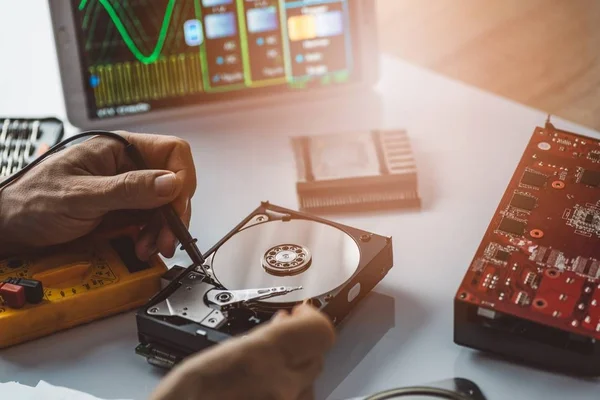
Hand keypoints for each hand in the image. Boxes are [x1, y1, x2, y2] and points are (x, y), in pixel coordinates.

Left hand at [0, 131, 195, 259]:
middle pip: (173, 184)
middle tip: (168, 236)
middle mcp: (127, 167)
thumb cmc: (31, 201)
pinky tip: (143, 246)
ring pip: (165, 206)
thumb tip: (170, 182)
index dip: (181, 177)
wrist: (9, 229)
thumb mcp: (81, 196)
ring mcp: (126, 190)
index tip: (176, 204)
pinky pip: (151, 222)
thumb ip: (127, 189)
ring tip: (150, 247)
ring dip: (164, 229)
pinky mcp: (123, 211)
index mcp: (119, 149)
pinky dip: (152, 237)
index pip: (171, 152)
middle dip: (173, 213)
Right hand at [150, 303, 335, 399]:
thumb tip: (285, 323)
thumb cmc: (188, 397)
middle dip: (300, 345)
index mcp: (264, 357)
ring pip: (309, 382)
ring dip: (294, 372)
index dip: (312, 319)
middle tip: (280, 337)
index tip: (300, 315)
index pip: (320, 331)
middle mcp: (283, 386)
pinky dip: (286, 392)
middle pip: (316, 355)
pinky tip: (264, 390)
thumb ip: (262, 337)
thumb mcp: (223, 353)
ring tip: (266, 371)